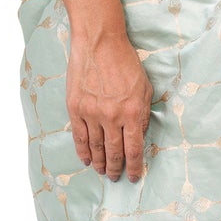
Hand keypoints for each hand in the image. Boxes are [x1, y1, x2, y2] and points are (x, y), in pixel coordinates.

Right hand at [68, 32, 152, 181]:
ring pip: (96, 147)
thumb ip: (143, 113)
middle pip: (114, 153)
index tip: (133, 176)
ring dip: (100, 163)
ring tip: (102, 171)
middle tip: (116, 177)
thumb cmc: (125, 62)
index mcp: (132, 112)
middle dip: (116, 169)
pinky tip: (87, 160)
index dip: (134, 167)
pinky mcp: (75, 108)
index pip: (133, 149)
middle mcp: (111, 116)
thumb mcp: (145, 87)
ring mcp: (91, 113)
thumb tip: (139, 135)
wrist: (99, 43)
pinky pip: (79, 137)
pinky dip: (83, 152)